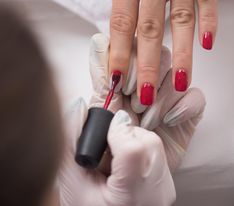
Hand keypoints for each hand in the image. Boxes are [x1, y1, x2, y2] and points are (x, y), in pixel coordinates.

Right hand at [58, 99, 175, 205]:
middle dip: (124, 136)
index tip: (105, 134)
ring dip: (132, 142)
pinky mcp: (168, 187)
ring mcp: (165, 191)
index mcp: (131, 198)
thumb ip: (71, 142)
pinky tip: (125, 168)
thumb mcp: (71, 182)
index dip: (117, 132)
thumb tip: (78, 106)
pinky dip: (140, 152)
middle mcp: (156, 195)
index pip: (134, 148)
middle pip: (147, 141)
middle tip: (108, 152)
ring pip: (154, 143)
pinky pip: (157, 154)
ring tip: (115, 162)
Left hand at [89, 33, 205, 171]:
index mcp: (105, 103)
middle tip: (133, 100)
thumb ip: (77, 133)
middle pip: (143, 55)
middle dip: (140, 70)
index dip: (111, 57)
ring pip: (169, 70)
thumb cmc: (99, 198)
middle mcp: (132, 98)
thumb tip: (80, 100)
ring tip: (148, 120)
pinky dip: (185, 103)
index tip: (114, 76)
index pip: (108, 62)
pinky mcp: (181, 118)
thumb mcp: (76, 169)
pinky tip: (169, 120)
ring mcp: (159, 106)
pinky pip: (193, 96)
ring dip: (160, 90)